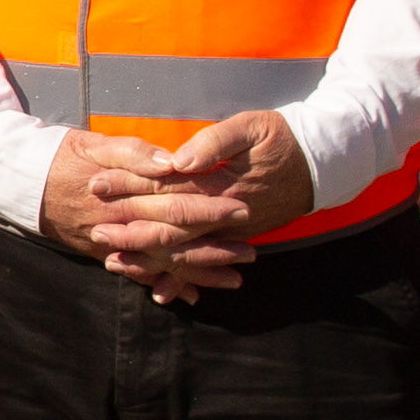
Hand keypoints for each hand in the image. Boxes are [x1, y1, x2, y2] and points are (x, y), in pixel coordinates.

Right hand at [40, 120, 273, 305]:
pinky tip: (191, 295)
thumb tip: (174, 162)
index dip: (210, 210)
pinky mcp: (103, 254)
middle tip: (251, 253)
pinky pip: (138, 275)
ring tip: (235, 279)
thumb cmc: (62, 156)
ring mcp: (110, 245)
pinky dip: (165, 285)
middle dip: (215, 249)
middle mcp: (119, 226)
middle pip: (174, 242)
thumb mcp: (96, 143)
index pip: (174, 205)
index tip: (242, 211)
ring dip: (199, 273)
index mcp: (123, 195)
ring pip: (161, 264)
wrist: (19, 182)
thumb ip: (135, 153)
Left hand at [101, 111, 315, 301]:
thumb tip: (177, 161)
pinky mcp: (238, 238)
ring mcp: (233, 232)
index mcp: (223, 185)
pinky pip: (206, 263)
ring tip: (114, 264)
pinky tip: (160, 291)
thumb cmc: (284, 137)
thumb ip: (214, 144)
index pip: (167, 188)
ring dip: (149, 260)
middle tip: (95, 233)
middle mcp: (226, 216)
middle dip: (130, 230)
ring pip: (185, 252)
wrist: (324, 162)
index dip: (130, 186)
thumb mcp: (252, 128)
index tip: (97, 185)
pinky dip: (183, 278)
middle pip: (171, 227)